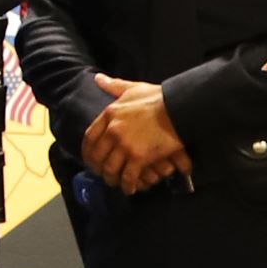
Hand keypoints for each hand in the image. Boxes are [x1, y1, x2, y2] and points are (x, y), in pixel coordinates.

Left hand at [82, 73, 192, 193]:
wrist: (179, 107)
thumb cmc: (158, 97)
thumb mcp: (132, 88)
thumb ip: (114, 86)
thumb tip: (97, 78)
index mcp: (109, 115)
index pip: (89, 137)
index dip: (87, 151)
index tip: (88, 158)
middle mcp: (113, 131)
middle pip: (98, 156)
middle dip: (98, 168)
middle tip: (102, 174)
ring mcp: (125, 145)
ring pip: (110, 169)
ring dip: (112, 179)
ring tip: (115, 183)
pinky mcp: (139, 157)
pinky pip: (128, 176)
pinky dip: (127, 185)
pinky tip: (130, 189)